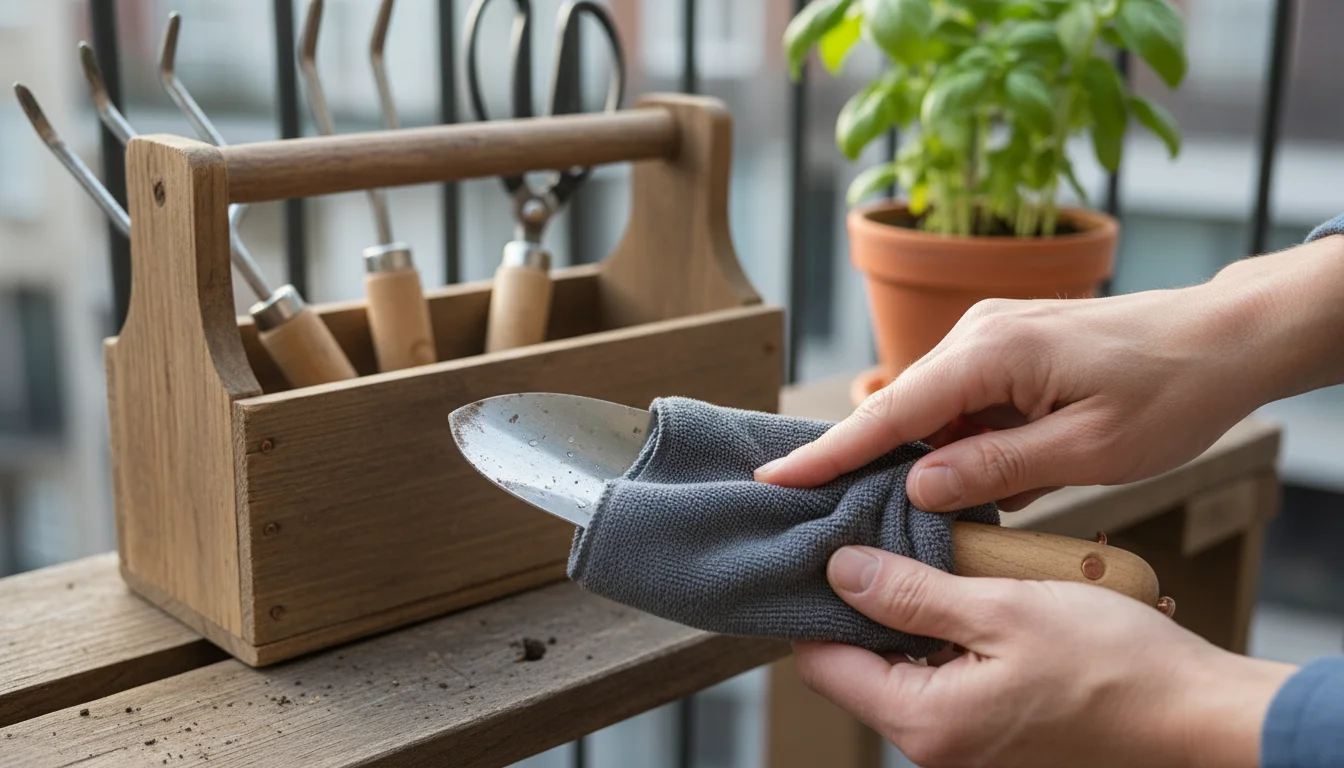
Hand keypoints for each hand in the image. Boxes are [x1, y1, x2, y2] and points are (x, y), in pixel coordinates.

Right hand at [757, 236, 1343, 511]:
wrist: (1225, 338)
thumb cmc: (1170, 393)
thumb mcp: (1088, 450)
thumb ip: (997, 469)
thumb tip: (919, 487)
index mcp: (990, 353)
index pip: (890, 414)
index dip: (828, 454)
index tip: (772, 479)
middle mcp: (978, 333)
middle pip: (902, 410)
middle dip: (871, 463)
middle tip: (840, 517)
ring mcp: (991, 335)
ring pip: (933, 410)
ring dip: (929, 457)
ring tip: (937, 506)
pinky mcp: (1007, 346)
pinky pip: (963, 400)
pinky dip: (960, 441)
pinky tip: (984, 474)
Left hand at [794, 547, 1296, 767]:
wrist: (1197, 716)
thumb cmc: (1113, 664)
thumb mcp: (1002, 609)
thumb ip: (911, 594)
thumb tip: (839, 571)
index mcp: (926, 722)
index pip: (823, 664)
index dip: (818, 605)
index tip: (827, 552)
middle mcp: (936, 747)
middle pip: (860, 667)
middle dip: (867, 606)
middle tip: (883, 543)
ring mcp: (967, 745)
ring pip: (903, 671)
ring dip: (912, 618)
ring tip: (935, 562)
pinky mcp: (996, 734)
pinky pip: (946, 680)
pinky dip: (948, 637)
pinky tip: (974, 597)